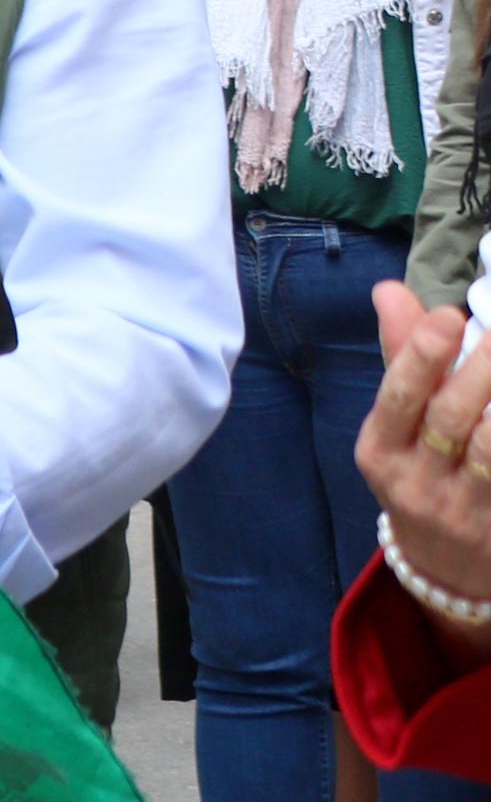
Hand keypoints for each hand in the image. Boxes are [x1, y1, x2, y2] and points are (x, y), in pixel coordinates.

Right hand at [365, 280, 490, 656]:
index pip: (398, 397)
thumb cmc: (419, 472)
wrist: (443, 568)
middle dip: (478, 373)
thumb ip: (399, 355)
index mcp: (380, 451)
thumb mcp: (397, 425)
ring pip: (490, 452)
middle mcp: (415, 483)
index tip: (451, 316)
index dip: (422, 356)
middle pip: (450, 420)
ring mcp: (461, 511)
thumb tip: (390, 290)